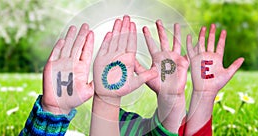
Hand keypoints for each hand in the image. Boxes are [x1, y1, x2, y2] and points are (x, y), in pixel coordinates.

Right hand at [42, 24, 93, 113]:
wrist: (58, 105)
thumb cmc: (74, 99)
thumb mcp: (87, 92)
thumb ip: (93, 85)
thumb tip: (100, 79)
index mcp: (82, 68)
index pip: (86, 51)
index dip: (89, 42)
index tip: (92, 32)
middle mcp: (72, 63)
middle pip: (77, 46)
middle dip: (82, 35)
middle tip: (85, 25)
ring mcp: (61, 64)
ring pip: (67, 47)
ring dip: (70, 37)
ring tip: (74, 28)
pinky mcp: (51, 66)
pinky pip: (55, 54)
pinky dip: (58, 47)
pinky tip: (62, 40)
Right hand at [90, 15, 156, 135]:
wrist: (109, 95)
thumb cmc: (121, 89)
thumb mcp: (136, 83)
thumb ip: (145, 76)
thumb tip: (156, 71)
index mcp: (128, 59)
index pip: (131, 43)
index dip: (132, 33)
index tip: (134, 24)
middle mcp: (120, 56)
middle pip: (122, 39)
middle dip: (125, 28)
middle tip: (127, 17)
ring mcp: (110, 57)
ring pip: (114, 40)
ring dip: (116, 30)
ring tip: (118, 20)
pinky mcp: (101, 59)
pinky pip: (104, 48)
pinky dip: (106, 40)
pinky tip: (109, 33)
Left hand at [135, 20, 188, 95]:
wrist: (169, 93)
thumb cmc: (157, 86)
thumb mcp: (146, 76)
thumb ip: (138, 67)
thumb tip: (129, 60)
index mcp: (156, 58)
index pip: (151, 44)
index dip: (148, 36)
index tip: (143, 28)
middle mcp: (165, 55)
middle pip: (163, 40)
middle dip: (161, 30)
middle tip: (157, 20)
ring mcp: (175, 58)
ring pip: (176, 42)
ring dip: (176, 33)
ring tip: (176, 24)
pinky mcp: (183, 62)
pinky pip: (187, 51)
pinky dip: (190, 45)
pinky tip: (191, 37)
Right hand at [186, 24, 243, 95]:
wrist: (205, 90)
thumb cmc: (217, 84)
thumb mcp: (228, 74)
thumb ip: (235, 65)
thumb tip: (243, 58)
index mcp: (217, 58)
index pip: (220, 45)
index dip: (222, 38)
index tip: (224, 31)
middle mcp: (209, 56)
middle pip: (210, 42)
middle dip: (212, 33)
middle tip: (213, 25)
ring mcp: (201, 57)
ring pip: (201, 43)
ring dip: (202, 35)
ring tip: (204, 27)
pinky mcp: (194, 60)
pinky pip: (191, 50)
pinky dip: (189, 43)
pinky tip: (189, 36)